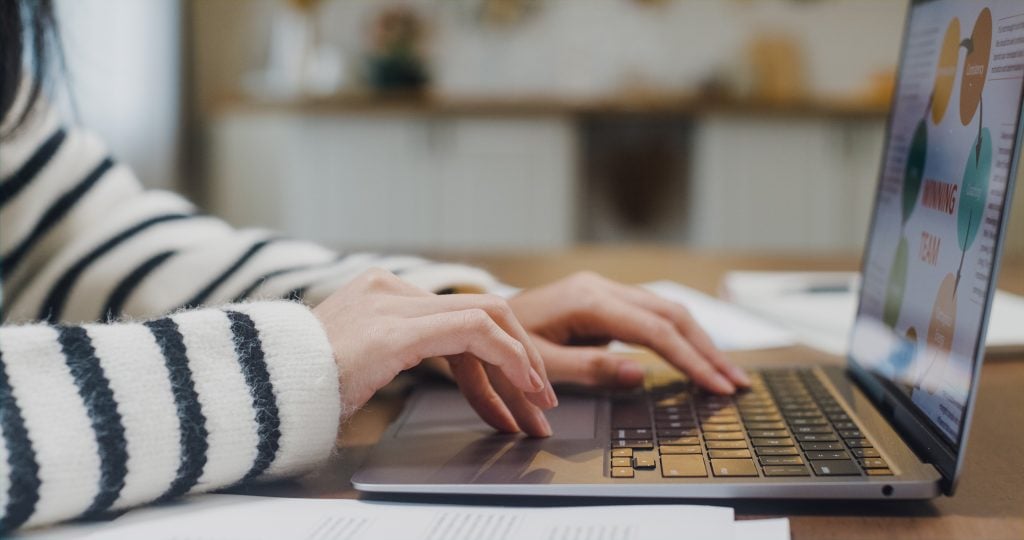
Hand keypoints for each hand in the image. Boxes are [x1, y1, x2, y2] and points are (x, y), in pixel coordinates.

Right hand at [313, 269, 556, 436]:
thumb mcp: (353, 370)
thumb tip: (425, 384)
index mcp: (378, 295)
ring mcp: (393, 303)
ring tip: (539, 406)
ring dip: (522, 365)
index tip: (513, 401)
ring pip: (489, 317)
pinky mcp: (398, 327)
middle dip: (519, 361)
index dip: (493, 362)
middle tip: (541, 403)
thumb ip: (391, 361)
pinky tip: (523, 388)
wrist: (253, 395)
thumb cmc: (294, 393)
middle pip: (480, 316)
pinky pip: (476, 331)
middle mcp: (390, 289)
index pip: (455, 321)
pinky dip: (508, 359)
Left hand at [508, 272, 749, 393]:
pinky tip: (693, 355)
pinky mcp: (604, 301)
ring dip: (698, 341)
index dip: (690, 359)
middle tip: (735, 383)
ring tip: (724, 373)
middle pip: (671, 314)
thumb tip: (640, 373)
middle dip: (707, 350)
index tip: (716, 384)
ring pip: (666, 311)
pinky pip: (651, 315)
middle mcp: (602, 288)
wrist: (480, 317)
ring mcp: (604, 291)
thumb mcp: (541, 363)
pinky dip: (678, 336)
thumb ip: (591, 368)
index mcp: (588, 301)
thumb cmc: (503, 342)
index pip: (655, 330)